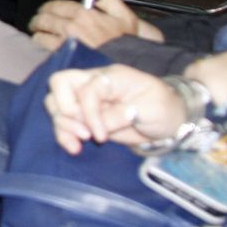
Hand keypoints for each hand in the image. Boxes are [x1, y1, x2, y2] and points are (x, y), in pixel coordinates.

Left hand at [27, 0, 158, 51]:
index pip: (56, 5)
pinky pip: (43, 49)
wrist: (127, 67)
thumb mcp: (126, 18)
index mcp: (85, 14)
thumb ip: (112, 3)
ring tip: (39, 36)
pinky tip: (45, 48)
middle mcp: (72, 26)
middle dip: (38, 20)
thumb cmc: (126, 45)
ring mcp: (64, 43)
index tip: (46, 10)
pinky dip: (41, 47)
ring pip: (39, 35)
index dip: (49, 7)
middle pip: (43, 19)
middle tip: (37, 23)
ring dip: (38, 34)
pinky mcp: (61, 57)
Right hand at [43, 63, 184, 153]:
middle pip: (59, 84)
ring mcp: (86, 99)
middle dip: (64, 110)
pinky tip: (74, 148)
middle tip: (83, 133)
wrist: (170, 120)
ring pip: (55, 103)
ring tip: (78, 144)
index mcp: (111, 77)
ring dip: (62, 125)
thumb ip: (122, 115)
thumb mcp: (151, 110)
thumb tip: (98, 126)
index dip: (88, 112)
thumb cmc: (164, 109)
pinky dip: (63, 134)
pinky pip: (63, 121)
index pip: (86, 88)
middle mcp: (93, 84)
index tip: (100, 136)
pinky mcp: (85, 116)